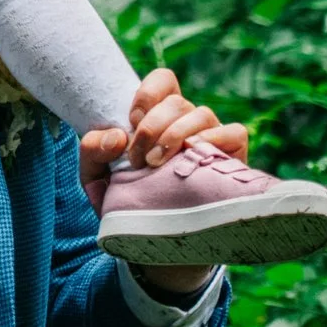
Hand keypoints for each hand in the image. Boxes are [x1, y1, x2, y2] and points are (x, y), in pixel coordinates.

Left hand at [78, 67, 248, 300]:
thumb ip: (92, 152)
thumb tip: (114, 136)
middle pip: (177, 100)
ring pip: (201, 113)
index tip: (132, 120)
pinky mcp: (234, 158)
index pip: (163, 81)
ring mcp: (212, 138)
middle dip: (153, 126)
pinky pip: (232, 132)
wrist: (158, 246)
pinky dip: (213, 140)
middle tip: (138, 157)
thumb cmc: (128, 203)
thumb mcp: (98, 179)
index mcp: (158, 117)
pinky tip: (193, 158)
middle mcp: (188, 122)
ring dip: (175, 134)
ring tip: (156, 164)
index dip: (148, 92)